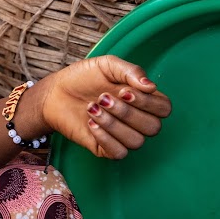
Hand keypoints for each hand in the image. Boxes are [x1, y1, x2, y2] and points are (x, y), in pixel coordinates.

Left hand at [32, 55, 171, 158]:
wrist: (55, 93)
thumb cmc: (83, 78)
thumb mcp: (107, 66)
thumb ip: (131, 71)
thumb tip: (151, 86)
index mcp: (142, 99)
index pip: (164, 109)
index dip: (148, 103)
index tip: (124, 91)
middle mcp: (136, 120)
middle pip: (153, 127)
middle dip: (128, 113)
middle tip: (103, 97)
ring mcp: (122, 136)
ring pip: (137, 142)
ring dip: (114, 124)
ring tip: (92, 108)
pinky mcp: (106, 149)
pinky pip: (119, 153)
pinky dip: (105, 137)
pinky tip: (90, 123)